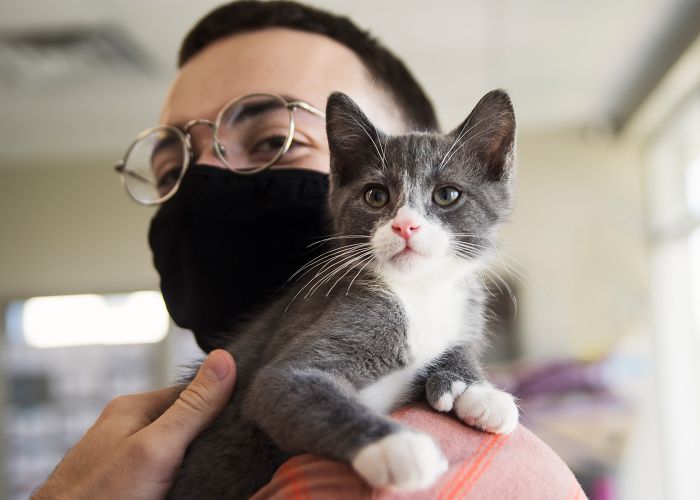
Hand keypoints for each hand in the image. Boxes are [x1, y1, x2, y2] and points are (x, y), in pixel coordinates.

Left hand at [31, 349, 236, 499]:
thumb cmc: (101, 496)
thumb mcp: (157, 446)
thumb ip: (193, 406)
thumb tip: (225, 357)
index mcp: (132, 408)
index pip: (191, 392)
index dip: (220, 402)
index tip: (247, 414)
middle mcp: (126, 429)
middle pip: (184, 422)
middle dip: (209, 434)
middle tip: (235, 448)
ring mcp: (124, 459)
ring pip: (175, 450)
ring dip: (196, 459)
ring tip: (217, 467)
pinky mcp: (126, 485)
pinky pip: (163, 473)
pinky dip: (180, 477)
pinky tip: (191, 484)